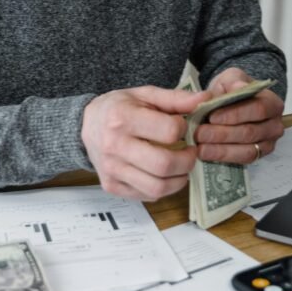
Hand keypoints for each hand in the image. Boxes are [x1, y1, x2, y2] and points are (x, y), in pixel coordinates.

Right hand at [81, 85, 208, 200]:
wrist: (85, 125)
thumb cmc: (119, 108)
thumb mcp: (145, 95)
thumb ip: (175, 99)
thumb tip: (206, 100)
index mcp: (123, 118)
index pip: (169, 131)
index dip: (184, 130)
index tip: (182, 127)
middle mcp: (115, 146)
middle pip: (164, 164)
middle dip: (188, 161)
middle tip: (191, 152)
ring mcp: (112, 169)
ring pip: (157, 187)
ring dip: (179, 179)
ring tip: (181, 167)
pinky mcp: (111, 186)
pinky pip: (146, 195)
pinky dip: (162, 188)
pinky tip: (163, 174)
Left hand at [194, 67, 283, 164]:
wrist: (229, 101)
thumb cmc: (232, 90)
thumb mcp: (231, 78)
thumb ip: (234, 82)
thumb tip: (237, 88)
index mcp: (272, 103)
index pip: (257, 109)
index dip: (234, 114)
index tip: (212, 116)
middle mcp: (274, 125)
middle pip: (250, 132)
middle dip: (222, 134)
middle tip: (199, 133)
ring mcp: (268, 143)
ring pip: (247, 150)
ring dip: (221, 150)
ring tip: (200, 147)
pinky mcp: (258, 156)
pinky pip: (243, 161)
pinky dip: (224, 158)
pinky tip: (207, 154)